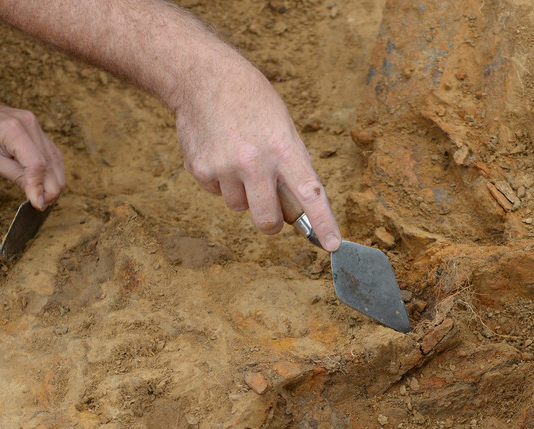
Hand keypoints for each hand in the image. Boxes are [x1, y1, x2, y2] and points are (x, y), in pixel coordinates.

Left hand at [0, 99, 64, 209]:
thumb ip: (16, 177)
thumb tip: (37, 197)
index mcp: (12, 130)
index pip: (36, 164)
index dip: (39, 187)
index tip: (38, 204)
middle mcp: (29, 124)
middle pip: (51, 162)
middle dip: (50, 188)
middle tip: (42, 205)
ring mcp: (35, 125)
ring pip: (56, 159)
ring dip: (54, 181)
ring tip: (45, 197)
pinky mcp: (37, 129)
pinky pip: (52, 152)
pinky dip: (52, 170)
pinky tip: (47, 183)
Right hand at [171, 46, 341, 250]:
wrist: (204, 78)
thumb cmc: (251, 101)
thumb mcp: (283, 126)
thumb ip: (291, 164)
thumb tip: (297, 206)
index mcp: (283, 148)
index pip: (310, 194)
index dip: (324, 223)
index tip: (333, 244)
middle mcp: (254, 162)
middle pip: (268, 220)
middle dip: (271, 223)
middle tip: (271, 214)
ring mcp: (224, 168)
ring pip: (239, 207)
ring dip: (242, 194)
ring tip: (238, 159)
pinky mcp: (200, 170)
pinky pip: (216, 193)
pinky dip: (220, 181)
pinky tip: (219, 153)